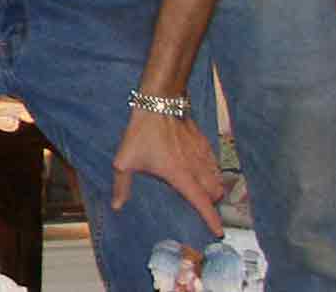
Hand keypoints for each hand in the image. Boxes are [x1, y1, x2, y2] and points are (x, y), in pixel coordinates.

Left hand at [112, 109, 224, 235]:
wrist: (159, 103)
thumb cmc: (142, 133)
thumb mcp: (125, 161)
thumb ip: (122, 185)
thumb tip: (117, 206)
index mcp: (181, 177)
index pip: (202, 203)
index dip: (211, 219)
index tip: (218, 232)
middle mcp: (197, 169)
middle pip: (216, 194)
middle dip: (212, 204)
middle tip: (203, 208)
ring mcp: (204, 155)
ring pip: (219, 180)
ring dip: (215, 189)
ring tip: (204, 193)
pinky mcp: (205, 143)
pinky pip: (216, 164)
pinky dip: (214, 173)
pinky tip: (203, 172)